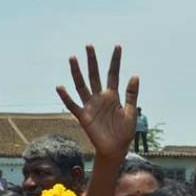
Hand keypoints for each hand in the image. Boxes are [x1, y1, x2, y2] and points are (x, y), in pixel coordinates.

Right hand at [56, 45, 138, 161]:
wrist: (116, 149)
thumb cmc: (124, 132)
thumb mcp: (131, 112)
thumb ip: (132, 94)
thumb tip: (135, 75)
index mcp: (113, 96)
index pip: (113, 74)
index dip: (115, 61)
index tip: (117, 46)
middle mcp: (100, 98)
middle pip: (94, 75)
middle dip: (92, 61)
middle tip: (89, 46)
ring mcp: (91, 106)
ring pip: (81, 85)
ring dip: (77, 72)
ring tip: (73, 58)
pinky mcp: (84, 117)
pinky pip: (72, 105)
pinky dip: (66, 97)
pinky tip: (60, 87)